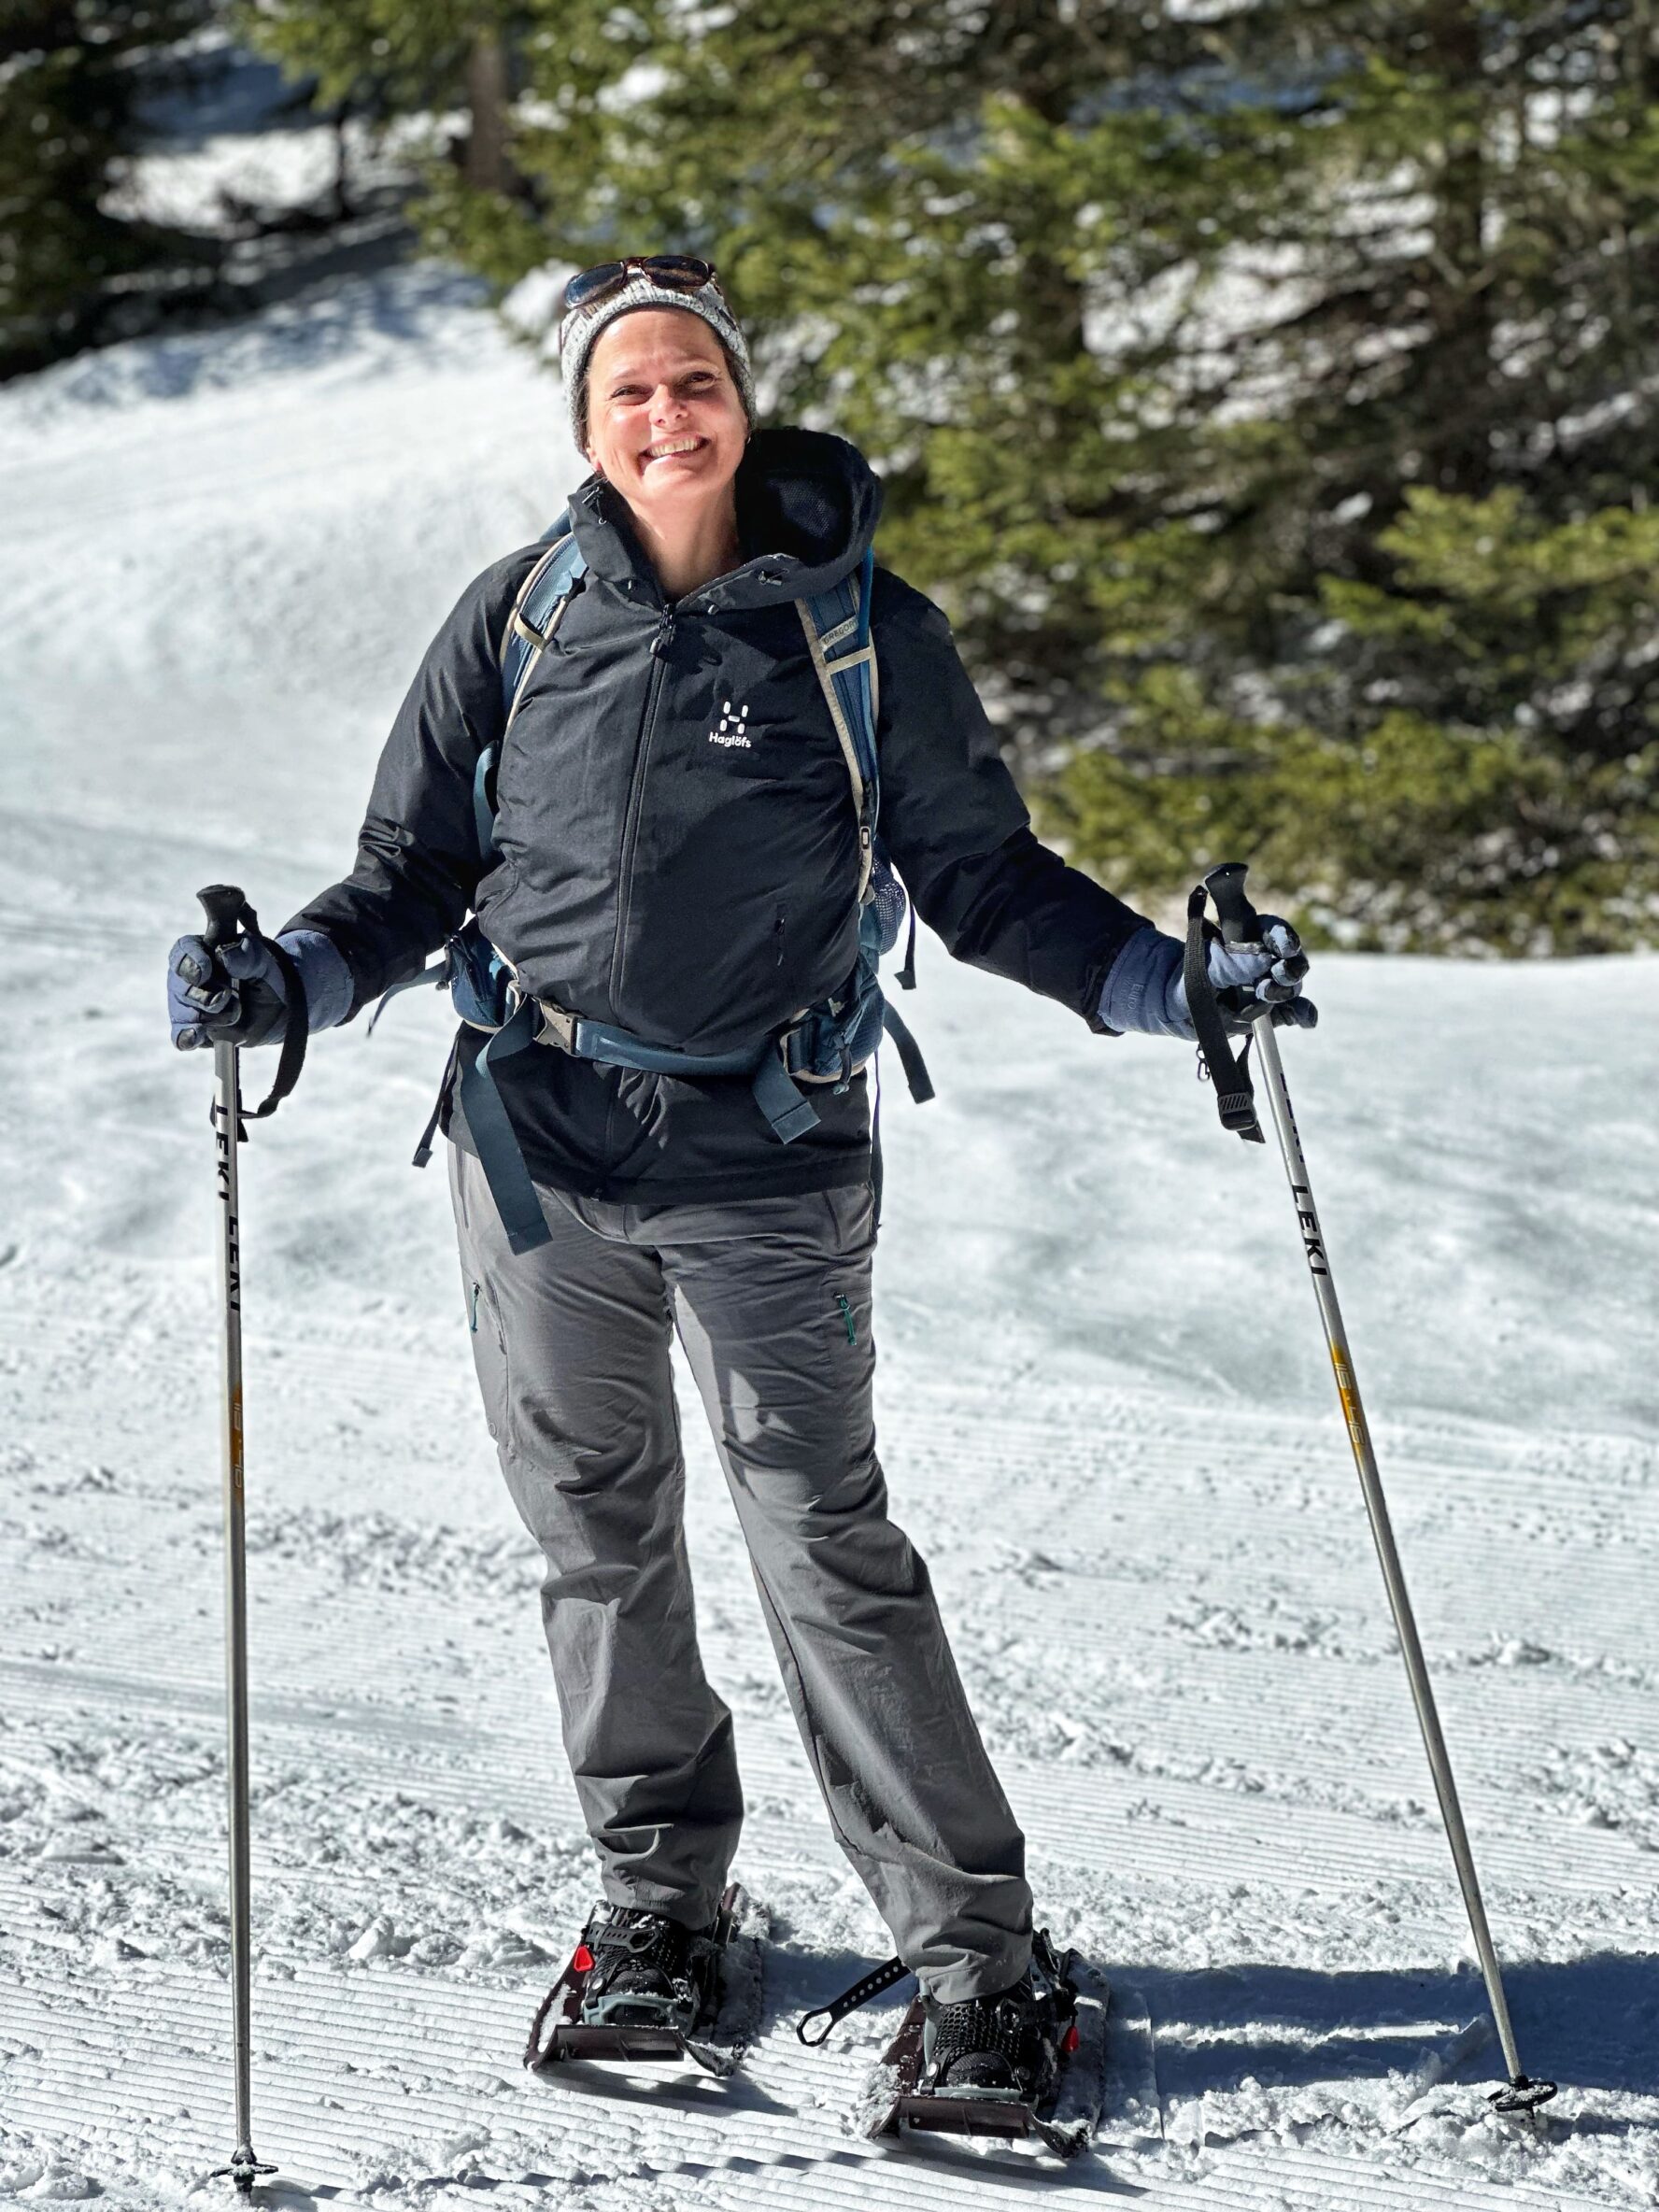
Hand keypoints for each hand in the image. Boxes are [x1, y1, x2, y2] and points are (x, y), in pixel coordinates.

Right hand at [168, 930, 289, 1050]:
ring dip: (207, 1018)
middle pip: (179, 986)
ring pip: (182, 1012)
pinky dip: (186, 1037)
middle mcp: (188, 978)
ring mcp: (187, 1005)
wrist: (279, 1011)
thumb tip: (222, 953)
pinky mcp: (193, 1030)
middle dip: (202, 996)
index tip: (205, 973)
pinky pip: (180, 1036)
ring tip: (233, 1016)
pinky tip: (195, 1037)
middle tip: (227, 997)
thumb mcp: (265, 965)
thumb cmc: (267, 979)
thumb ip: (247, 956)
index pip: (184, 951)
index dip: (190, 962)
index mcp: (203, 952)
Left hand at [1174, 915, 1316, 1037]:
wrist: (1181, 1014)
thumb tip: (1264, 958)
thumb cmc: (1188, 983)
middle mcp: (1266, 960)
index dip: (1282, 937)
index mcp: (1249, 939)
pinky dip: (1302, 1014)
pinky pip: (1295, 1011)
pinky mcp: (1276, 1010)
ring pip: (1292, 985)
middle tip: (1279, 974)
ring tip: (1265, 994)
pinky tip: (1306, 1019)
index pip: (1274, 931)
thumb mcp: (1202, 971)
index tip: (1285, 948)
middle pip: (1291, 958)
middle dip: (1288, 967)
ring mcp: (1273, 985)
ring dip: (1285, 991)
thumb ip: (1229, 965)